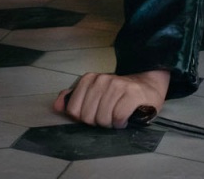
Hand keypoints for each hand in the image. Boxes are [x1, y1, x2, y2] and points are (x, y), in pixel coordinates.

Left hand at [53, 69, 169, 128]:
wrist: (147, 85)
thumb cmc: (118, 94)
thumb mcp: (94, 93)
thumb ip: (73, 98)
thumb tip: (56, 106)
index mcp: (89, 79)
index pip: (73, 110)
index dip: (83, 118)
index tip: (94, 114)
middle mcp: (102, 79)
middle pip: (88, 116)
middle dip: (97, 122)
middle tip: (107, 117)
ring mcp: (117, 85)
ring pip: (103, 118)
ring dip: (110, 124)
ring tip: (116, 118)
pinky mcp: (132, 93)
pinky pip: (118, 117)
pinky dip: (120, 123)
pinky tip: (124, 119)